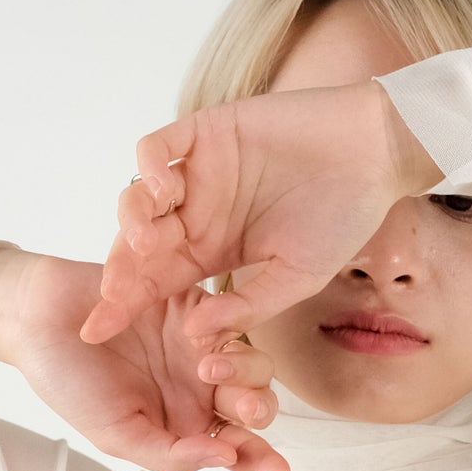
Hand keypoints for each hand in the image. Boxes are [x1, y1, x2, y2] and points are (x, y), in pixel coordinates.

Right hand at [0, 244, 293, 470]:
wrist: (36, 320)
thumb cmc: (69, 383)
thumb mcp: (116, 434)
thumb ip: (170, 454)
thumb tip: (225, 460)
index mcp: (187, 425)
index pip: (236, 448)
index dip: (262, 463)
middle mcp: (203, 389)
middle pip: (255, 404)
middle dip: (257, 410)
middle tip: (244, 410)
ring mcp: (202, 346)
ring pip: (252, 361)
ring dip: (245, 372)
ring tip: (210, 368)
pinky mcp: (196, 304)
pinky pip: (227, 318)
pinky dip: (223, 331)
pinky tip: (201, 337)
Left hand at [79, 78, 443, 347]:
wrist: (375, 152)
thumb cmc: (343, 216)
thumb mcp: (297, 277)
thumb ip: (248, 307)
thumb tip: (197, 339)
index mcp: (213, 250)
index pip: (157, 282)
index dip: (124, 305)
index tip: (96, 333)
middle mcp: (197, 212)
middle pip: (139, 243)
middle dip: (120, 270)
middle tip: (111, 296)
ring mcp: (198, 171)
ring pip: (139, 196)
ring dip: (134, 222)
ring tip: (148, 245)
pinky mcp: (206, 131)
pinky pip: (158, 147)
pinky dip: (149, 168)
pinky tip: (162, 192)